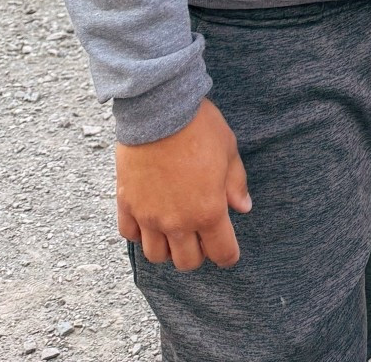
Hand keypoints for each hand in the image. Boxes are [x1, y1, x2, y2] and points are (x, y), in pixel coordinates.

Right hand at [115, 98, 250, 270]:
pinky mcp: (127, 203)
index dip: (228, 255)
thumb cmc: (199, 126)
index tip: (228, 250)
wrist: (159, 108)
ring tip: (174, 229)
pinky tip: (149, 218)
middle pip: (187, 262)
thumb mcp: (228, 151)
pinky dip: (140, 233)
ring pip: (157, 255)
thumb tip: (243, 207)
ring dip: (168, 248)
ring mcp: (149, 215)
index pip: (222, 253)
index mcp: (208, 211)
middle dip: (198, 253)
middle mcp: (177, 221)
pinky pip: (130, 235)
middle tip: (201, 235)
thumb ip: (236, 184)